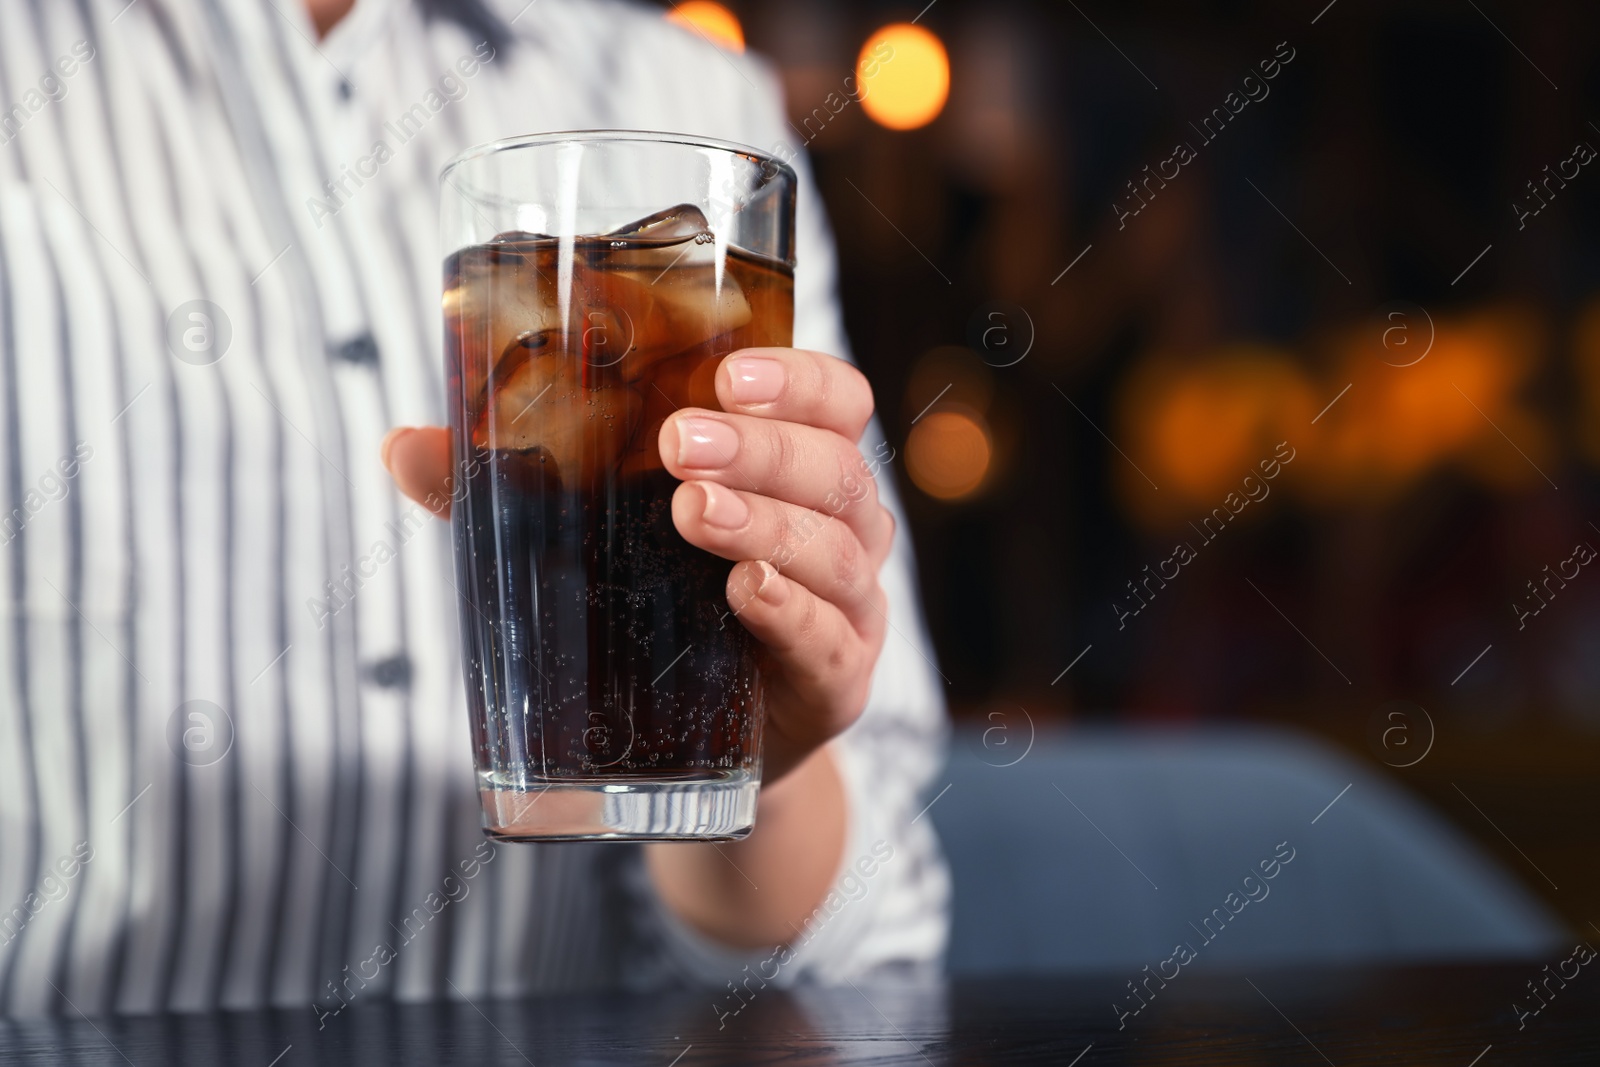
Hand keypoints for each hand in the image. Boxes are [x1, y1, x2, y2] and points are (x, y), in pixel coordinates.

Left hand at [381, 347, 892, 785]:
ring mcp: (848, 610)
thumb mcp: (592, 539)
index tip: (729, 373)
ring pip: (838, 551)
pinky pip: (832, 643)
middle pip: (836, 469)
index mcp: (798, 470)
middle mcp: (841, 530)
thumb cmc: (652, 610)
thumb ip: (512, 493)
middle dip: (762, 449)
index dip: (797, 380)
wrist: (688, 749)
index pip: (835, 401)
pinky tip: (748, 592)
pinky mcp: (836, 685)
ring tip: (695, 512)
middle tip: (681, 443)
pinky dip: (793, 613)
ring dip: (769, 523)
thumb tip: (404, 446)